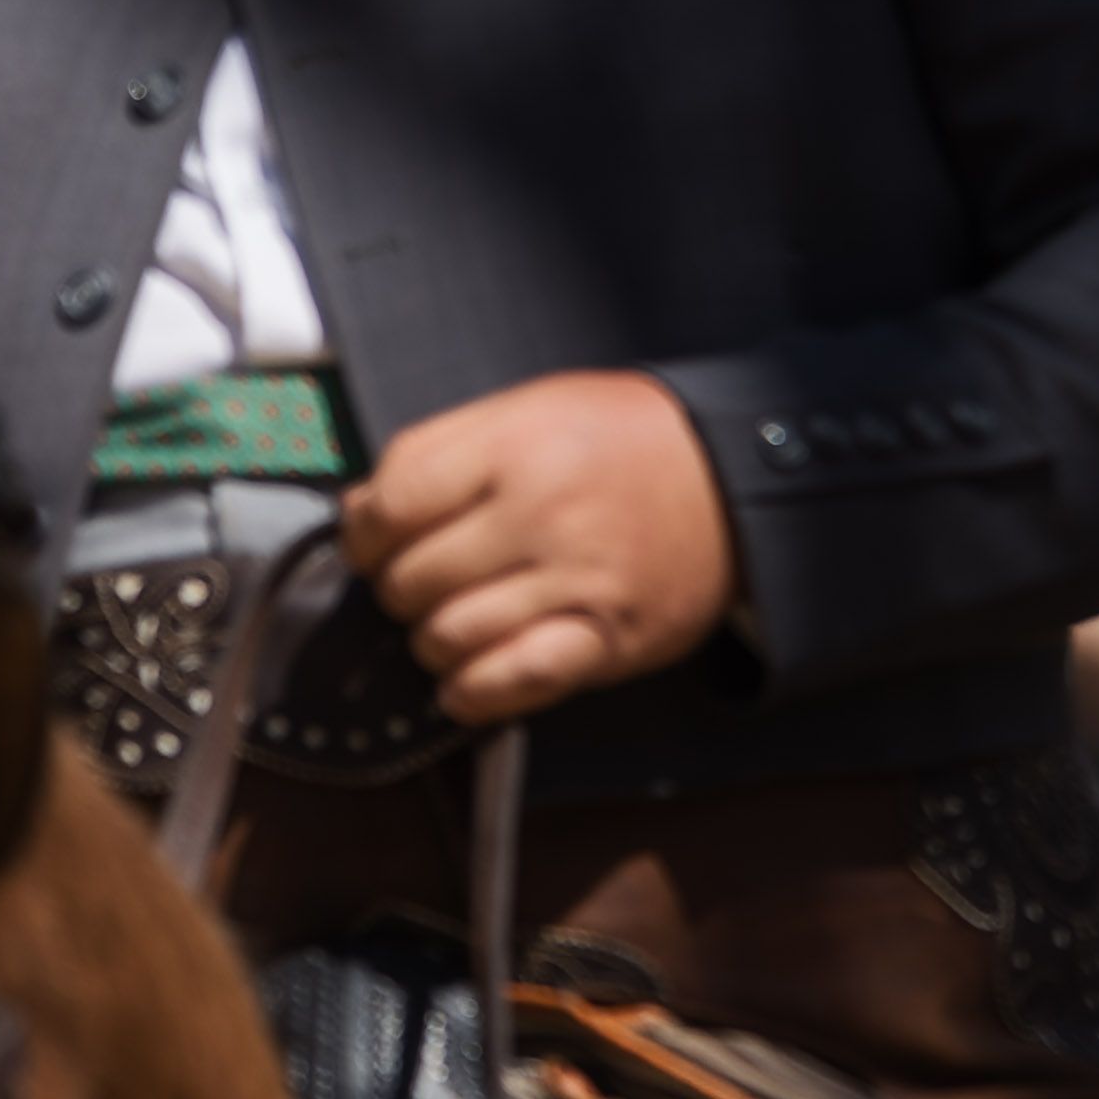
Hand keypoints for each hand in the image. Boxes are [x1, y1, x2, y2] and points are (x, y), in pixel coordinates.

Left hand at [345, 370, 741, 727]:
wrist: (739, 474)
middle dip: (402, 589)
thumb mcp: (533, 407)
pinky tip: (469, 679)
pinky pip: (513, 680)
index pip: (389, 508)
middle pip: (410, 581)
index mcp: (517, 448)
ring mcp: (580, 579)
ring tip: (455, 624)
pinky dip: (474, 691)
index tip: (377, 542)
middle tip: (428, 580)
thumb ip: (442, 449)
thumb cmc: (626, 438)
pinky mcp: (611, 636)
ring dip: (434, 642)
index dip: (364, 534)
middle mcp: (545, 513)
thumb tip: (359, 510)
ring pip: (448, 638)